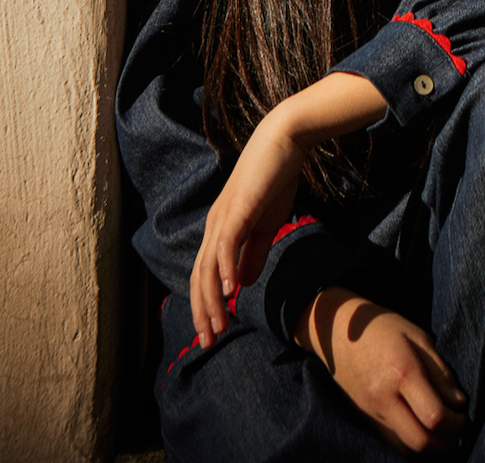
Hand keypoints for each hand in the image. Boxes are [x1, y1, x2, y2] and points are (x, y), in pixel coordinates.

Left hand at [191, 73, 386, 347]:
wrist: (284, 141)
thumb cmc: (275, 179)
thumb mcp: (266, 224)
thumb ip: (255, 252)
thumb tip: (243, 283)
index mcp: (220, 229)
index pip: (205, 275)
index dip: (206, 306)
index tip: (213, 333)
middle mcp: (214, 225)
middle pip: (200, 276)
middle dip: (202, 312)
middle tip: (209, 342)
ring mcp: (224, 216)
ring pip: (209, 266)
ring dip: (211, 300)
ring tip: (218, 326)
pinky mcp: (238, 208)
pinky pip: (227, 244)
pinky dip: (226, 268)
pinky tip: (232, 290)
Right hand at [296, 287, 467, 453]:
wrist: (338, 331)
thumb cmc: (383, 327)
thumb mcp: (418, 337)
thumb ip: (440, 372)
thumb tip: (459, 402)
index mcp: (401, 372)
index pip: (435, 416)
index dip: (456, 423)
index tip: (464, 414)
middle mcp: (384, 397)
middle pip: (421, 441)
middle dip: (446, 441)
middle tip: (457, 427)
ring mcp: (371, 411)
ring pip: (407, 446)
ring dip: (430, 445)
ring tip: (442, 430)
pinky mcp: (365, 418)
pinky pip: (393, 441)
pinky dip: (411, 440)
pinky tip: (421, 426)